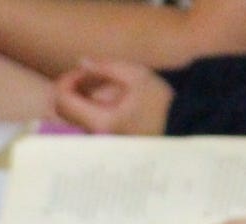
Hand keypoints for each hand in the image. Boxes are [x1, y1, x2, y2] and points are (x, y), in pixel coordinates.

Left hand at [50, 60, 173, 135]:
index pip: (62, 100)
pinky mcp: (108, 140)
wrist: (182, 127)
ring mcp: (102, 139)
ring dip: (83, 97)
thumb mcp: (136, 75)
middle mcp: (96, 134)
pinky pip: (88, 121)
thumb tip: (81, 62)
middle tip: (92, 76)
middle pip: (63, 110)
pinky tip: (112, 98)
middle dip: (72, 88)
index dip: (68, 79)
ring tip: (106, 86)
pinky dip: (92, 106)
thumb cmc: (161, 101)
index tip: (86, 71)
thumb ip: (105, 67)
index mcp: (101, 120)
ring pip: (75, 116)